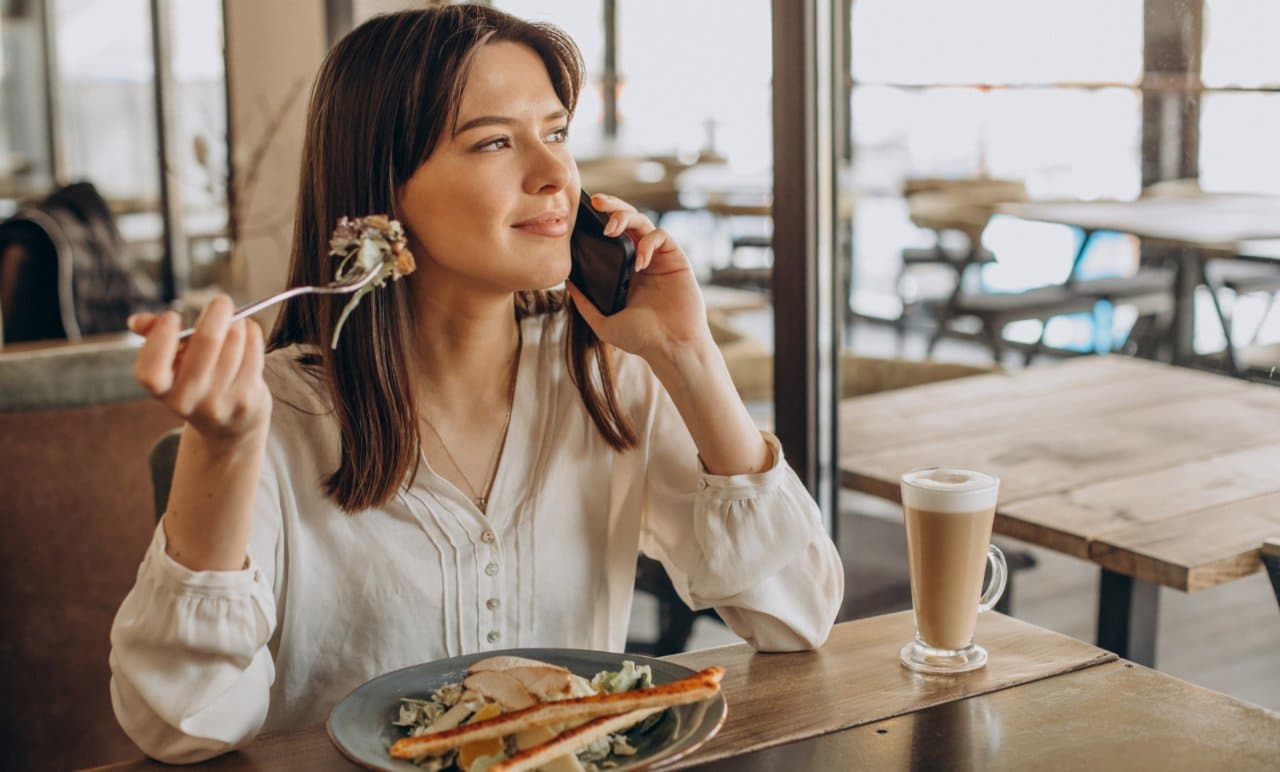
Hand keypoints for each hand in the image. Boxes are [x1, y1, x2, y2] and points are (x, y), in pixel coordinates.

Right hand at [130, 295, 271, 444]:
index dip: (159, 338)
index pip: (151, 371)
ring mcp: (220, 401)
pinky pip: (254, 350)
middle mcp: (189, 400)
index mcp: (163, 390)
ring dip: (238, 322)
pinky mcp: (247, 398)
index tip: (172, 316)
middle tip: (221, 301)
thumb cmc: (196, 379)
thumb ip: (154, 338)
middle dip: (217, 313)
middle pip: (208, 342)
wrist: (229, 425)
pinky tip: (248, 332)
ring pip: (235, 340)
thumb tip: (138, 321)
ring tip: (235, 321)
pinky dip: (252, 333)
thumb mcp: (171, 364)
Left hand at [565, 193, 711, 362]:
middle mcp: (642, 260)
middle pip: (627, 221)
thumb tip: (566, 282)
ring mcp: (659, 258)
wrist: (671, 347)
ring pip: (643, 221)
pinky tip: (640, 261)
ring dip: (626, 217)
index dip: (599, 221)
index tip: (581, 214)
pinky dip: (648, 242)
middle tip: (596, 202)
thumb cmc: (641, 339)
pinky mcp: (676, 259)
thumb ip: (585, 303)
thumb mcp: (603, 323)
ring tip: (611, 228)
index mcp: (625, 271)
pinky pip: (661, 236)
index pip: (611, 236)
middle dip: (612, 206)